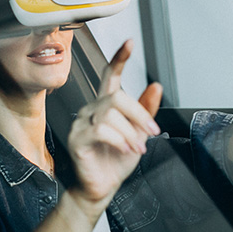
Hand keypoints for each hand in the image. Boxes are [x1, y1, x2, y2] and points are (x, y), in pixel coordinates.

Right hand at [68, 40, 162, 205]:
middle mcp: (92, 110)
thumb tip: (156, 86)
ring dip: (130, 132)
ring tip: (137, 147)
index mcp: (106, 106)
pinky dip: (119, 139)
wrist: (102, 188)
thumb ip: (145, 110)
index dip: (119, 58)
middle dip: (139, 113)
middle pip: (116, 96)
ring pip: (111, 114)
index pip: (110, 75)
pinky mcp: (77, 138)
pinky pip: (100, 130)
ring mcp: (82, 123)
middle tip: (151, 130)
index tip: (130, 43)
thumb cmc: (115, 161)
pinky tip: (125, 149)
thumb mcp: (139, 134)